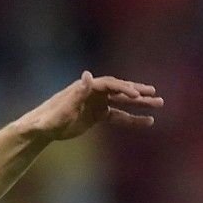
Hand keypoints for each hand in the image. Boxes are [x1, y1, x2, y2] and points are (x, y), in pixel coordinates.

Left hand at [14, 72, 162, 142]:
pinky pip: (119, 116)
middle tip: (155, 94)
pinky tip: (148, 122)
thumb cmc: (48, 119)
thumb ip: (76, 94)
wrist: (42, 128)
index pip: (109, 85)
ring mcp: (98, 103)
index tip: (137, 95)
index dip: (123, 88)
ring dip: (140, 103)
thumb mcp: (62, 108)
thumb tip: (87, 74)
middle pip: (119, 90)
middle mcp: (94, 92)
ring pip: (123, 102)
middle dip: (137, 92)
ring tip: (159, 104)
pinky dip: (133, 119)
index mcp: (86, 88)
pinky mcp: (98, 115)